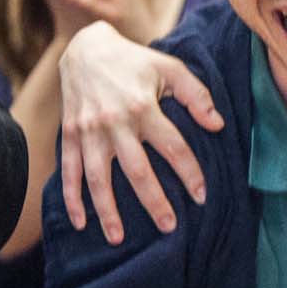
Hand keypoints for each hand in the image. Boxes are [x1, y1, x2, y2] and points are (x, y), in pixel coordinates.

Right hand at [58, 22, 224, 241]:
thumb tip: (218, 125)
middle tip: (169, 228)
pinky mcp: (69, 135)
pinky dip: (71, 198)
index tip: (202, 196)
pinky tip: (80, 222)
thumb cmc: (135, 61)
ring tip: (119, 239)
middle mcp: (115, 122)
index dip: (190, 173)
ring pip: (98, 178)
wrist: (85, 48)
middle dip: (154, 202)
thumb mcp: (170, 68)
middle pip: (137, 171)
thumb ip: (197, 95)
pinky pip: (69, 172)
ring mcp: (89, 131)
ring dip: (108, 211)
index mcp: (143, 107)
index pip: (173, 147)